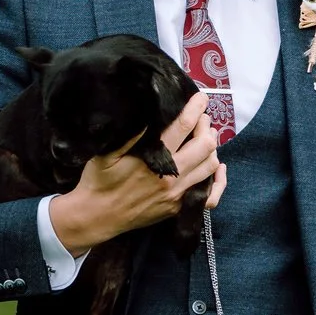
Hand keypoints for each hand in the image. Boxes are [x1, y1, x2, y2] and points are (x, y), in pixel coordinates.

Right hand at [49, 93, 227, 254]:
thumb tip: (148, 114)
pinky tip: (218, 167)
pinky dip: (218, 179)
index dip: (196, 108)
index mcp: (153, 158)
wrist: (97, 217)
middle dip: (206, 127)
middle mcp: (171, 175)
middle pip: (205, 145)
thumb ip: (130, 134)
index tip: (201, 97)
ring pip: (210, 166)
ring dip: (212, 148)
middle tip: (202, 119)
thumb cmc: (99, 181)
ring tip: (206, 137)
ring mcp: (177, 193)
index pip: (183, 126)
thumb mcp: (106, 153)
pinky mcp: (179, 206)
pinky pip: (209, 194)